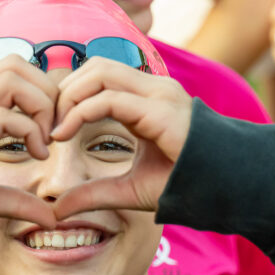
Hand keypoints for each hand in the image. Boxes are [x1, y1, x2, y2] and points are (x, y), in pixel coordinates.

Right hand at [0, 56, 58, 226]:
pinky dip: (29, 130)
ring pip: (10, 77)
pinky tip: (36, 154)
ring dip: (39, 105)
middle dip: (46, 91)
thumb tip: (49, 216)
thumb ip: (16, 200)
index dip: (42, 92)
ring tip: (44, 142)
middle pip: (16, 64)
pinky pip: (2, 115)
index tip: (51, 132)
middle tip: (54, 132)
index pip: (14, 70)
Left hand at [50, 58, 192, 217]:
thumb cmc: (184, 186)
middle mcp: (153, 89)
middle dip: (65, 91)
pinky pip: (109, 98)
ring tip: (56, 131)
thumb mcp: (128, 190)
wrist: (226, 192)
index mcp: (146, 99)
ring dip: (69, 98)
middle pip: (95, 66)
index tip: (51, 129)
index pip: (98, 76)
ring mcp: (158, 94)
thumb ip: (93, 194)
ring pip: (99, 72)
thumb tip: (57, 209)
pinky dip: (80, 112)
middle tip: (48, 126)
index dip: (69, 95)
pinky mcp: (159, 109)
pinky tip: (65, 135)